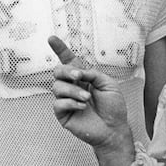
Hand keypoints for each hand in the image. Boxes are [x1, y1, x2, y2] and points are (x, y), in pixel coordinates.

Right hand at [49, 36, 134, 165]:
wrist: (114, 128)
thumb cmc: (113, 106)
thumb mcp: (108, 84)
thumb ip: (93, 74)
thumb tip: (78, 71)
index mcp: (83, 77)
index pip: (69, 61)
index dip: (60, 49)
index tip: (51, 38)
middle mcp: (72, 86)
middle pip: (58, 71)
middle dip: (66, 71)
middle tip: (78, 76)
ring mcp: (66, 100)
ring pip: (57, 87)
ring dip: (74, 91)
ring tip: (87, 98)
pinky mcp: (62, 114)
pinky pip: (58, 104)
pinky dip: (71, 103)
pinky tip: (82, 107)